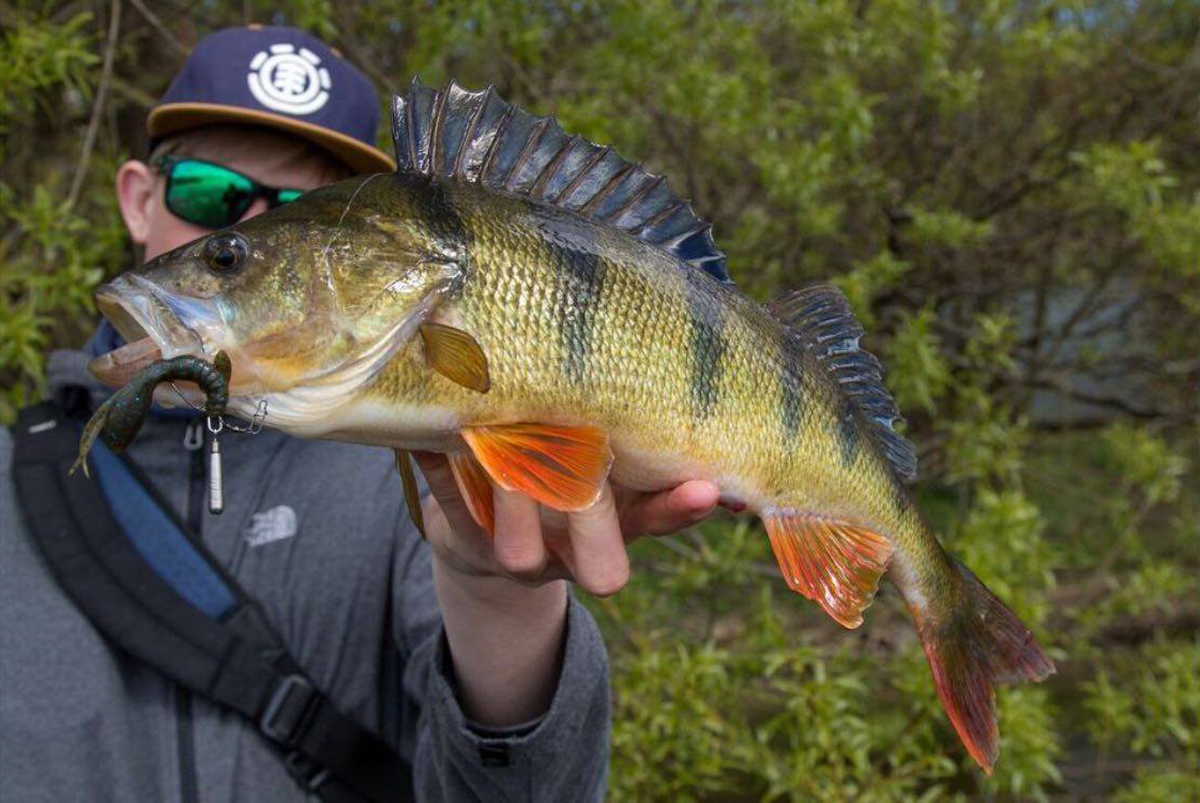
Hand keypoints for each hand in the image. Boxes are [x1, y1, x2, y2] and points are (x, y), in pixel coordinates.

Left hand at [411, 451, 719, 596]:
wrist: (485, 533)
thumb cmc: (565, 478)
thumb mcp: (609, 469)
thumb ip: (644, 446)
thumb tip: (700, 400)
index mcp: (618, 528)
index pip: (661, 524)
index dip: (682, 509)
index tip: (706, 485)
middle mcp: (574, 554)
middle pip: (601, 561)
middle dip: (594, 511)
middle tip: (591, 451)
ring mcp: (519, 556)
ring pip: (521, 547)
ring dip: (516, 492)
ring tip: (505, 433)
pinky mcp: (467, 540)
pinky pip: (453, 507)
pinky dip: (441, 469)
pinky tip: (433, 430)